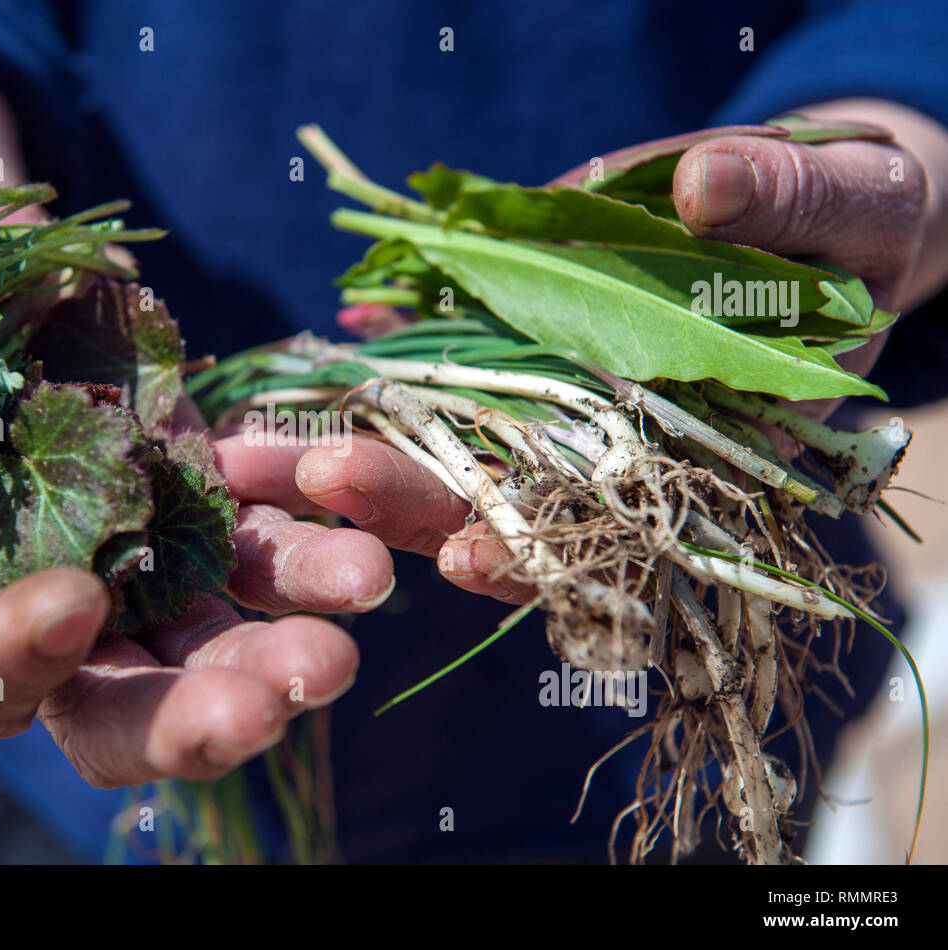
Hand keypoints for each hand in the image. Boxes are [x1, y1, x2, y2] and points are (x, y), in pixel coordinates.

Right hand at [0, 259, 384, 785]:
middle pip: (120, 698)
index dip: (16, 661)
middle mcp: (41, 616)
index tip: (68, 601)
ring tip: (355, 600)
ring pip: (215, 623)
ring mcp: (131, 555)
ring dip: (289, 621)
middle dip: (194, 709)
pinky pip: (261, 518)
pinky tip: (352, 499)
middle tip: (271, 698)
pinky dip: (307, 511)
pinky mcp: (192, 487)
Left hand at [284, 99, 947, 599]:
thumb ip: (788, 203)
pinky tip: (351, 331)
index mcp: (713, 455)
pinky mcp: (543, 340)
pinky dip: (412, 345)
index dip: (544, 551)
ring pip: (473, 443)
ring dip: (387, 440)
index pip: (618, 532)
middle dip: (421, 498)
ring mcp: (576, 397)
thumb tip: (705, 182)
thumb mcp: (849, 208)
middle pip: (516, 499)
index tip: (469, 557)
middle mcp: (628, 444)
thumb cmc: (855, 223)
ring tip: (304, 436)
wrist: (819, 213)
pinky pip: (468, 356)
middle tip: (331, 477)